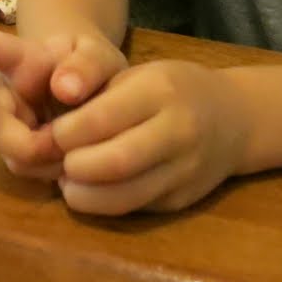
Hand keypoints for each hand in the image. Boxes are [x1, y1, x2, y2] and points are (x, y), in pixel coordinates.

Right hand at [0, 28, 126, 178]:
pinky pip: (25, 168)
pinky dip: (52, 169)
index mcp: (16, 57)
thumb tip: (64, 90)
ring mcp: (6, 126)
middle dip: (19, 141)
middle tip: (59, 141)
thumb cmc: (90, 67)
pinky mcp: (17, 153)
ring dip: (43, 158)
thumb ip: (88, 64)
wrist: (95, 94)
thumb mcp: (100, 56)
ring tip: (80, 145)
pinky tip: (76, 157)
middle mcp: (1, 92)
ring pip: (6, 152)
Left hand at [50, 59, 248, 215]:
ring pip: (126, 195)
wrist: (234, 118)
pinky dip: (106, 203)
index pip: (103, 118)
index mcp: (159, 90)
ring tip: (67, 183)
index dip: (67, 133)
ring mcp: (185, 170)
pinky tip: (91, 191)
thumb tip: (47, 127)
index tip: (49, 134)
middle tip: (56, 162)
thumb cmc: (171, 88)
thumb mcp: (136, 74)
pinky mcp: (182, 200)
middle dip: (74, 167)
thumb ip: (96, 96)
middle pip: (115, 161)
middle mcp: (178, 131)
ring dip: (85, 195)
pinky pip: (137, 207)